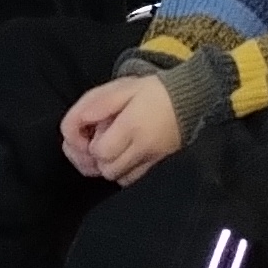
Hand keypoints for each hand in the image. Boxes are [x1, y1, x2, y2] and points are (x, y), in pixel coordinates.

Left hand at [60, 75, 184, 185]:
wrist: (189, 98)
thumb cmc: (152, 90)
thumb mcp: (121, 88)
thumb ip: (97, 105)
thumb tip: (78, 124)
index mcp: (131, 125)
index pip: (100, 151)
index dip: (87, 143)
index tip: (89, 130)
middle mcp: (142, 147)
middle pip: (106, 168)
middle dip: (95, 156)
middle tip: (98, 137)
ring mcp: (151, 158)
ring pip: (116, 177)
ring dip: (105, 164)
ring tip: (108, 145)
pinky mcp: (157, 163)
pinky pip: (130, 179)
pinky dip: (119, 171)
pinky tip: (119, 155)